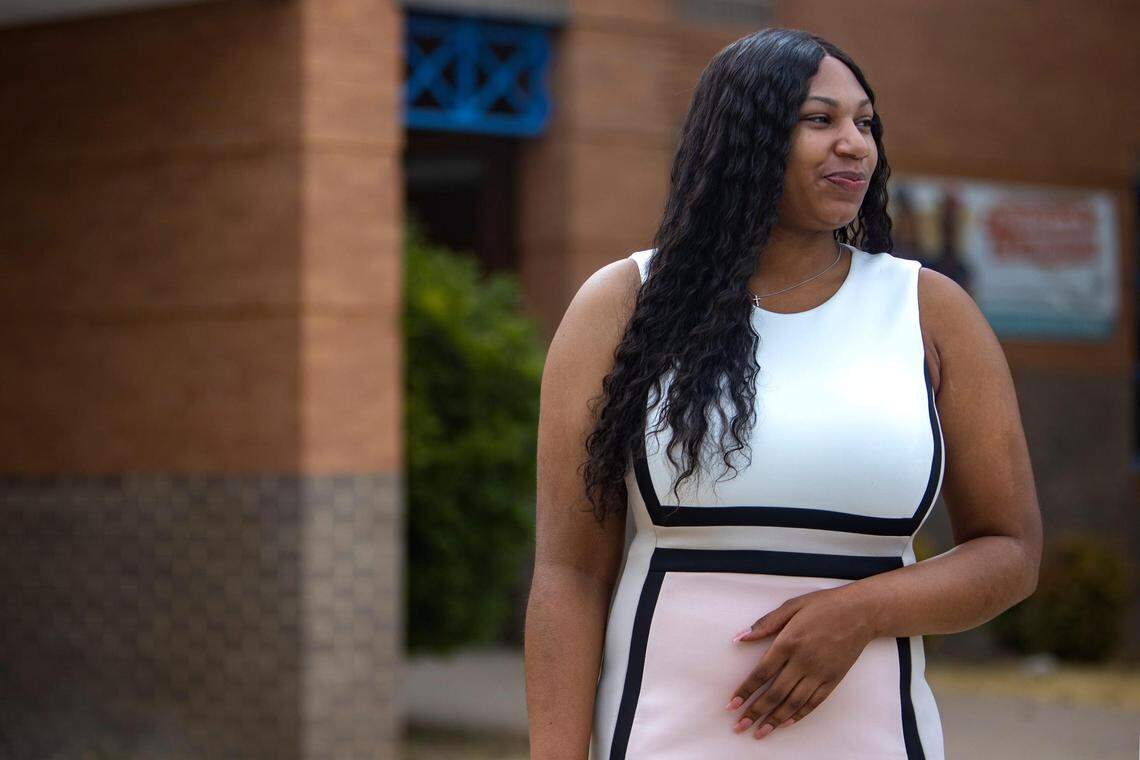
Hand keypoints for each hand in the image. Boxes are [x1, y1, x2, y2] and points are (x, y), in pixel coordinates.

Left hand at [723, 585, 876, 739]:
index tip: (732, 704)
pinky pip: (814, 703)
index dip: (745, 691)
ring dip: (774, 720)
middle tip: (739, 726)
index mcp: (789, 641)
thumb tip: (739, 637)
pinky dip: (798, 715)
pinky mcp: (833, 679)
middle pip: (775, 693)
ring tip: (759, 732)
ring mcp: (820, 672)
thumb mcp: (791, 606)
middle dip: (755, 712)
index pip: (761, 673)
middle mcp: (803, 661)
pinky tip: (785, 723)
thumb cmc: (824, 605)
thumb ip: (765, 623)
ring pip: (793, 703)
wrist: (861, 612)